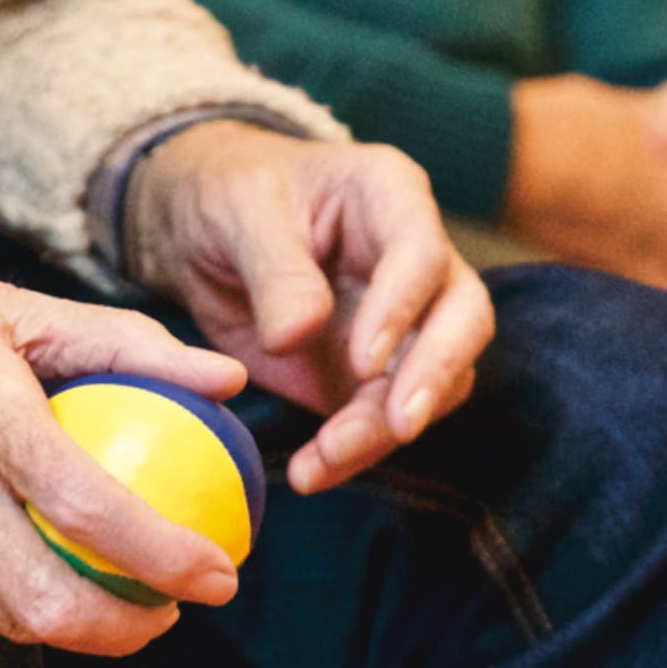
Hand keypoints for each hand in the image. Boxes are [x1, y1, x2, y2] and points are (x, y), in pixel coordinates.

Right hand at [0, 182, 248, 656]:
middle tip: (171, 609)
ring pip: (0, 615)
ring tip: (114, 596)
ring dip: (71, 623)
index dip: (168, 559)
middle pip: (48, 604)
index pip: (92, 510)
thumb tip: (225, 378)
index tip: (220, 574)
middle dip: (129, 629)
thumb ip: (124, 343)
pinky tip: (34, 570)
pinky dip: (4, 598)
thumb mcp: (10, 302)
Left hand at [124, 121, 494, 494]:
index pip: (422, 252)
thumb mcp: (239, 214)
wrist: (203, 232)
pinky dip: (355, 451)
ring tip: (323, 460)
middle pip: (463, 319)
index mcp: (389, 195)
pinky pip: (385, 418)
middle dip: (434, 375)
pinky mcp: (376, 373)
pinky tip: (312, 472)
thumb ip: (275, 271)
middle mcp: (416, 259)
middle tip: (399, 425)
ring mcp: (405, 320)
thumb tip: (298, 335)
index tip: (363, 360)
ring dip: (385, 429)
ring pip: (434, 381)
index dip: (402, 308)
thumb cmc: (230, 195)